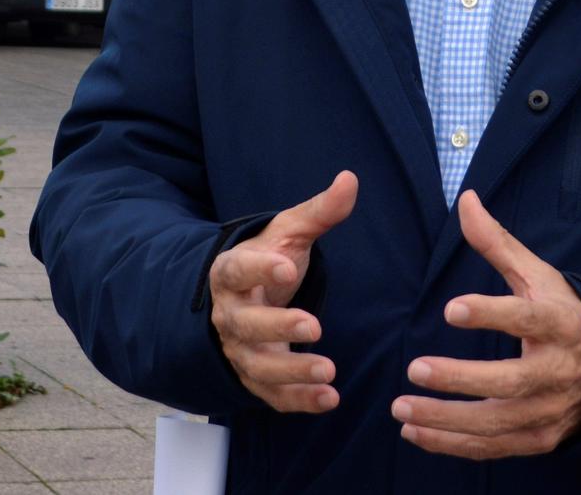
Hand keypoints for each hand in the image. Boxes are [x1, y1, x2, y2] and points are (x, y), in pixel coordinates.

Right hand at [208, 170, 357, 413]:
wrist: (248, 294)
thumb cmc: (271, 258)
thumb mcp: (290, 232)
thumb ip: (319, 211)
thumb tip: (350, 179)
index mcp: (232, 271)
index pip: (238, 269)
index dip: (259, 268)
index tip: (287, 267)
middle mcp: (230, 314)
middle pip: (246, 325)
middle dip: (278, 327)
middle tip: (315, 325)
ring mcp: (239, 349)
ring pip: (258, 366)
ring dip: (292, 371)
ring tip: (329, 372)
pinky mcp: (255, 377)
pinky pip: (272, 394)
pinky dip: (298, 400)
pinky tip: (329, 399)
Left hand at [392, 190, 580, 459]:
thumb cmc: (562, 313)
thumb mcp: (538, 275)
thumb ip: (498, 243)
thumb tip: (466, 198)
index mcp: (560, 323)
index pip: (527, 318)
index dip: (491, 315)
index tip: (451, 308)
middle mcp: (557, 371)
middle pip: (509, 380)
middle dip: (461, 378)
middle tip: (414, 369)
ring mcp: (549, 410)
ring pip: (497, 422)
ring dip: (446, 419)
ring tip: (401, 408)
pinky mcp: (540, 439)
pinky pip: (494, 446)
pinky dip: (453, 444)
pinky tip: (415, 431)